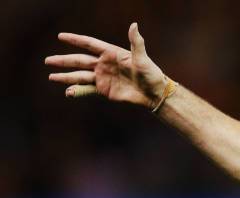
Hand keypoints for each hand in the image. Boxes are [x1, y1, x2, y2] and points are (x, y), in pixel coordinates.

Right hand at [46, 22, 166, 108]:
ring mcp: (103, 77)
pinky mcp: (104, 90)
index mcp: (111, 53)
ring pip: (80, 76)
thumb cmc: (151, 73)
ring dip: (66, 77)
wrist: (154, 93)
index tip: (61, 36)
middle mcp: (104, 64)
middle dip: (64, 60)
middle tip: (48, 60)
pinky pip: (88, 90)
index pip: (90, 44)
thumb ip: (136, 42)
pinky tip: (68, 93)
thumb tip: (134, 25)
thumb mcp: (143, 58)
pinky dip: (78, 91)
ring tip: (51, 77)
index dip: (75, 40)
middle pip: (80, 60)